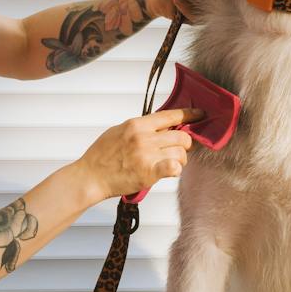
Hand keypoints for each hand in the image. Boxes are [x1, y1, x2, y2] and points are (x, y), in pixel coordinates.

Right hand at [74, 107, 201, 201]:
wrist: (90, 176)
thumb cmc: (102, 155)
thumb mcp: (119, 131)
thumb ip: (140, 128)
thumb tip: (160, 126)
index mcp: (137, 124)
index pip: (170, 116)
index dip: (189, 115)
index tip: (200, 115)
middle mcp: (144, 138)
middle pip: (181, 137)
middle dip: (185, 144)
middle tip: (179, 150)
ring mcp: (147, 155)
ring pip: (181, 153)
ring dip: (180, 160)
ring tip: (169, 164)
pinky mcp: (148, 173)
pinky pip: (174, 168)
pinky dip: (176, 170)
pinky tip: (170, 171)